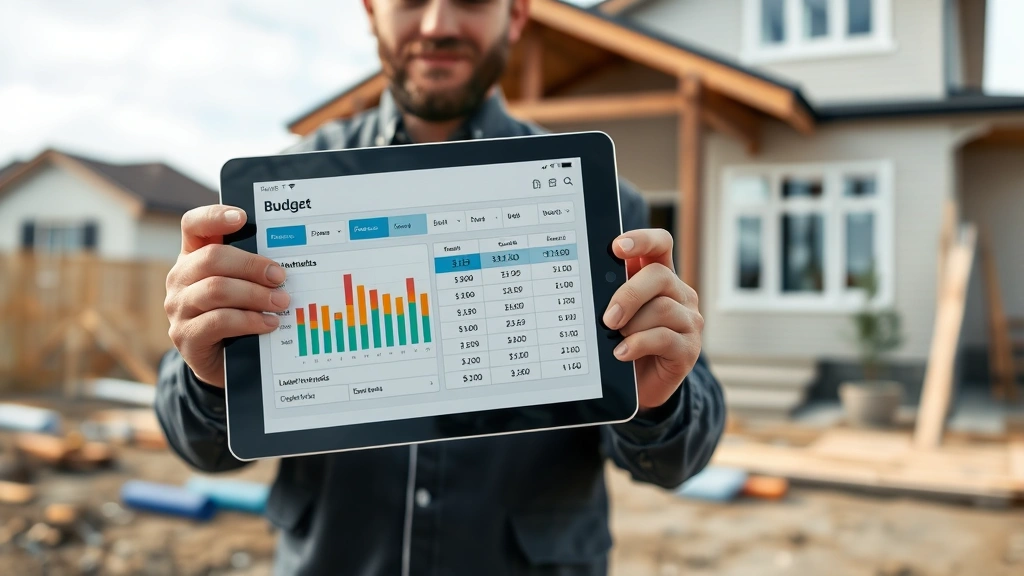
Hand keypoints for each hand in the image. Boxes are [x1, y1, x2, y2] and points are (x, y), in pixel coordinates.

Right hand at [164, 205, 289, 386]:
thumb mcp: (244, 286)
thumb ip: (253, 269)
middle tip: (281, 276)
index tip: (242, 218)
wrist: (224, 362)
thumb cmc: (239, 313)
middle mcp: (180, 278)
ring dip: (255, 294)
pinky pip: (218, 321)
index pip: (194, 225)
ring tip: (282, 302)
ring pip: (216, 289)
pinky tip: (269, 323)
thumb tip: (288, 260)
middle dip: (252, 265)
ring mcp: (179, 308)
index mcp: (194, 256)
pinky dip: (249, 320)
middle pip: (211, 258)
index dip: (214, 217)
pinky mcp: (185, 336)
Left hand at [603, 229, 702, 409]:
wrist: (640, 385)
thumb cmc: (624, 342)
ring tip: (615, 339)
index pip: (660, 244)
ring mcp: (688, 321)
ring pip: (662, 308)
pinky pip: (664, 337)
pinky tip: (621, 353)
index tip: (617, 247)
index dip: (642, 240)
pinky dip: (638, 344)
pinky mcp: (689, 348)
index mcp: (660, 277)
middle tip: (607, 317)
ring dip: (632, 325)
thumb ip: (611, 293)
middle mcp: (679, 294)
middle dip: (629, 294)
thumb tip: (588, 281)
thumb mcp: (616, 313)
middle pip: (660, 275)